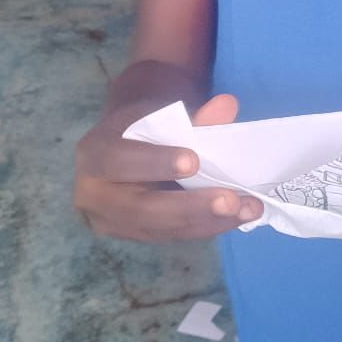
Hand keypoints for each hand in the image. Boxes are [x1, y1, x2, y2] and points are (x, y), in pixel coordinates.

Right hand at [74, 93, 263, 241]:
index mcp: (94, 154)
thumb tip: (227, 106)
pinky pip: (173, 236)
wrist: (130, 142)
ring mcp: (113, 222)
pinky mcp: (135, 236)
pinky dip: (207, 226)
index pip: (118, 161)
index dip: (154, 162)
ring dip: (208, 221)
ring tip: (247, 210)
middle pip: (142, 208)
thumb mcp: (163, 112)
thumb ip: (194, 114)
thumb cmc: (147, 124)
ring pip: (162, 228)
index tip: (193, 161)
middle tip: (231, 201)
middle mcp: (94, 195)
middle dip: (191, 206)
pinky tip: (237, 217)